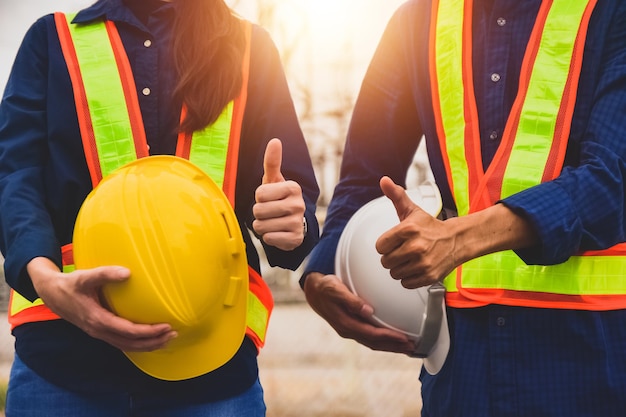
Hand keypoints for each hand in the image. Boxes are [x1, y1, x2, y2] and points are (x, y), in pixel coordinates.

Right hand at [27, 257, 176, 351]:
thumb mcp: (85, 276)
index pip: (128, 331)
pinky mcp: (100, 331)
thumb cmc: (70, 284)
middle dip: (153, 342)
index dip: (148, 332)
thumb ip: (105, 273)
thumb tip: (128, 272)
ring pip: (127, 346)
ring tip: (167, 339)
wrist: (52, 294)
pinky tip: (150, 338)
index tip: (166, 326)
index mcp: (97, 319)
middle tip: (173, 334)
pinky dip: (138, 343)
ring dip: (148, 345)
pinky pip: (122, 342)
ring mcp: (99, 333)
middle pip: (130, 344)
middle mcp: (99, 330)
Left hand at [253, 138, 305, 250]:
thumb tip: (275, 141)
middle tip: (270, 212)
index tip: (270, 198)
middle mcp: (298, 204)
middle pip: (258, 210)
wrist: (294, 224)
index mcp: (293, 187)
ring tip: (273, 222)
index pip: (259, 193)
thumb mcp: (274, 180)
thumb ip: (272, 162)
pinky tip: (278, 233)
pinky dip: (268, 237)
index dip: (259, 197)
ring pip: (261, 226)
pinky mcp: (295, 239)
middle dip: (259, 213)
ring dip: (262, 226)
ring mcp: (297, 222)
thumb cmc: (279, 198)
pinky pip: (268, 239)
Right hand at [303, 272, 415, 353]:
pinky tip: (392, 339)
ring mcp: (350, 330)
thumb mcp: (335, 290)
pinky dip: (383, 341)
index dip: (388, 337)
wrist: (313, 291)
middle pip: (375, 343)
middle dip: (394, 346)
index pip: (371, 334)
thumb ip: (351, 300)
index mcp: (345, 324)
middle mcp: (348, 330)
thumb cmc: (325, 288)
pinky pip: (370, 338)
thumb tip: (368, 310)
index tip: (404, 338)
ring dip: (391, 346)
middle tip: (412, 347)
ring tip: (407, 347)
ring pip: (373, 343)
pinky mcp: (353, 327)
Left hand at [375, 176, 456, 288]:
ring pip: (394, 274)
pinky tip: (416, 267)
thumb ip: (396, 196)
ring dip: (400, 268)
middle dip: (392, 257)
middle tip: (403, 251)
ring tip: (410, 259)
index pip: (380, 246)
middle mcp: (415, 247)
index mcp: (408, 229)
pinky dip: (409, 278)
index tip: (394, 242)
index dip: (385, 245)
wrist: (456, 240)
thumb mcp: (412, 210)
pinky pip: (406, 283)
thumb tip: (384, 180)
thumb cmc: (430, 226)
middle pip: (386, 261)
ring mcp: (423, 263)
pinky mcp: (429, 276)